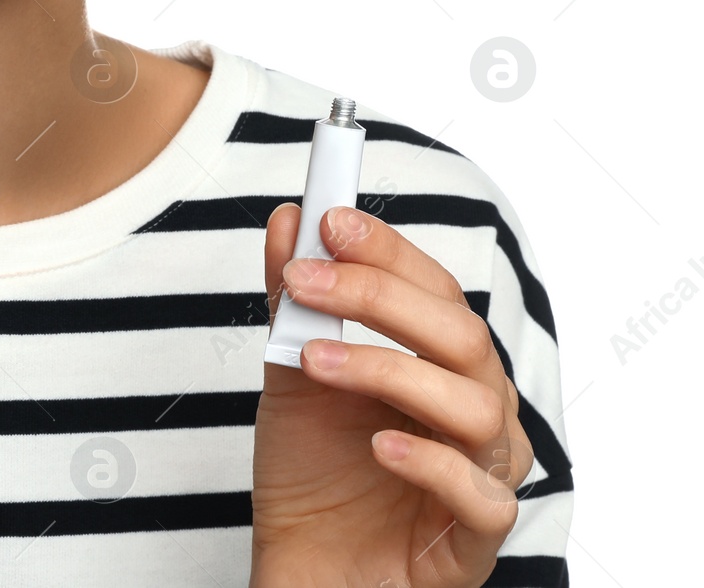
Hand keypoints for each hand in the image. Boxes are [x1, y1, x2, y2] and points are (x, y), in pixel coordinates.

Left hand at [250, 203, 534, 587]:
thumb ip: (293, 300)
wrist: (304, 567)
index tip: (329, 220)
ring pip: (473, 405)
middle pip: (461, 335)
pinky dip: (430, 462)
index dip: (387, 251)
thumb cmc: (312, 471)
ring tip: (315, 359)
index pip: (435, 289)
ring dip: (387, 369)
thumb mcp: (291, 372)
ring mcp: (484, 475)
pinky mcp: (475, 542)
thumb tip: (288, 219)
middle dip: (378, 296)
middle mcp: (475, 410)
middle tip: (307, 281)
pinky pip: (481, 497)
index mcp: (441, 363)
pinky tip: (377, 444)